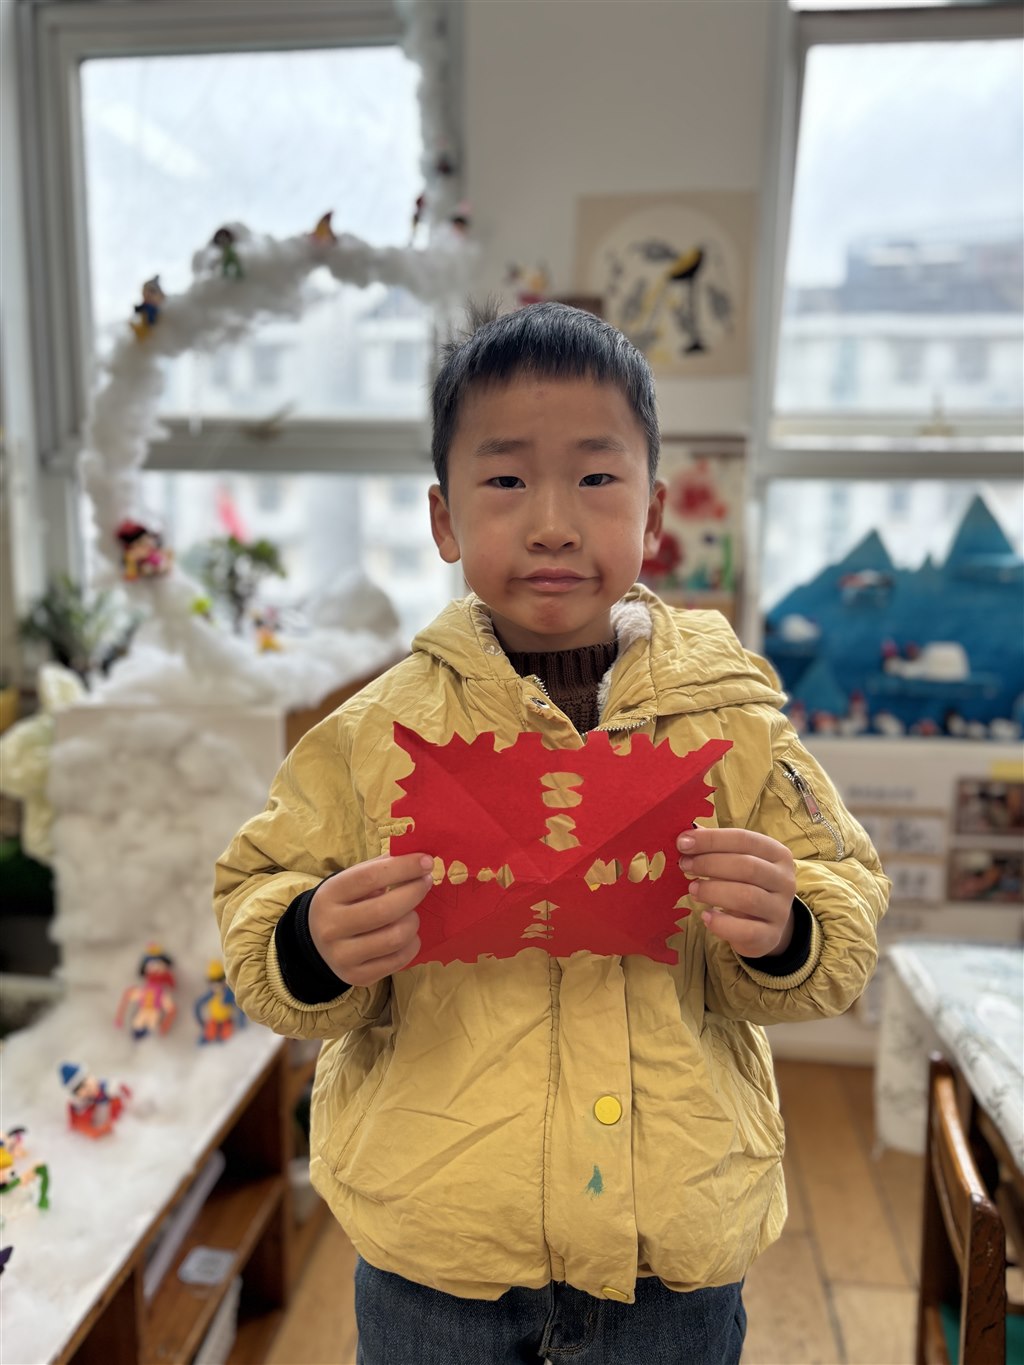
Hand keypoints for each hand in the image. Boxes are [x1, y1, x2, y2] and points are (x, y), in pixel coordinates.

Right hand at [309, 853, 434, 986]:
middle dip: (414, 893)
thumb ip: (380, 868)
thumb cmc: (343, 903)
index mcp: (329, 895)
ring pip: (396, 937)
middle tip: (425, 883)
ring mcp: (343, 956)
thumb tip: (418, 858)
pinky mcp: (357, 976)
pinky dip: (412, 943)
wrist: (316, 941)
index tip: (426, 861)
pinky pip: (399, 960)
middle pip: (385, 910)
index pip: (370, 877)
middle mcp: (331, 927)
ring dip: (413, 921)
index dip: (403, 867)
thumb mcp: (351, 880)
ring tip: (411, 913)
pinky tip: (407, 934)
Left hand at [676, 827, 796, 957]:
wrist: (763, 926)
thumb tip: (685, 837)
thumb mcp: (736, 863)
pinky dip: (721, 923)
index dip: (712, 839)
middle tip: (685, 865)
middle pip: (747, 866)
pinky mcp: (770, 936)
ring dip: (713, 891)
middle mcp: (784, 880)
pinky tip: (705, 916)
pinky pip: (746, 930)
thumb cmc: (744, 885)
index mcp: (777, 854)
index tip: (683, 842)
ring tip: (693, 889)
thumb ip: (715, 849)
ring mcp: (780, 910)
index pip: (744, 839)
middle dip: (710, 864)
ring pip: (747, 897)